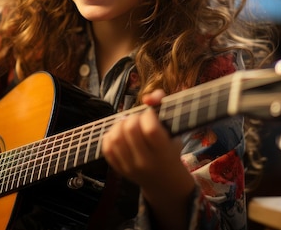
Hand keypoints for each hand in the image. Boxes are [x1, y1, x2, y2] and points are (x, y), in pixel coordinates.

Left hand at [102, 90, 194, 229]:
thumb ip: (163, 107)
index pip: (150, 129)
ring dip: (120, 124)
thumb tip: (148, 98)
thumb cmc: (170, 149)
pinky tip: (120, 134)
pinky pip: (107, 148)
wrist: (164, 181)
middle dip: (133, 117)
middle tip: (138, 119)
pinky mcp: (119, 169)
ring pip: (115, 138)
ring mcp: (130, 167)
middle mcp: (146, 162)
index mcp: (164, 153)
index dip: (148, 115)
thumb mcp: (174, 130)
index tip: (151, 115)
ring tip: (127, 124)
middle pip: (130, 130)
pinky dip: (110, 135)